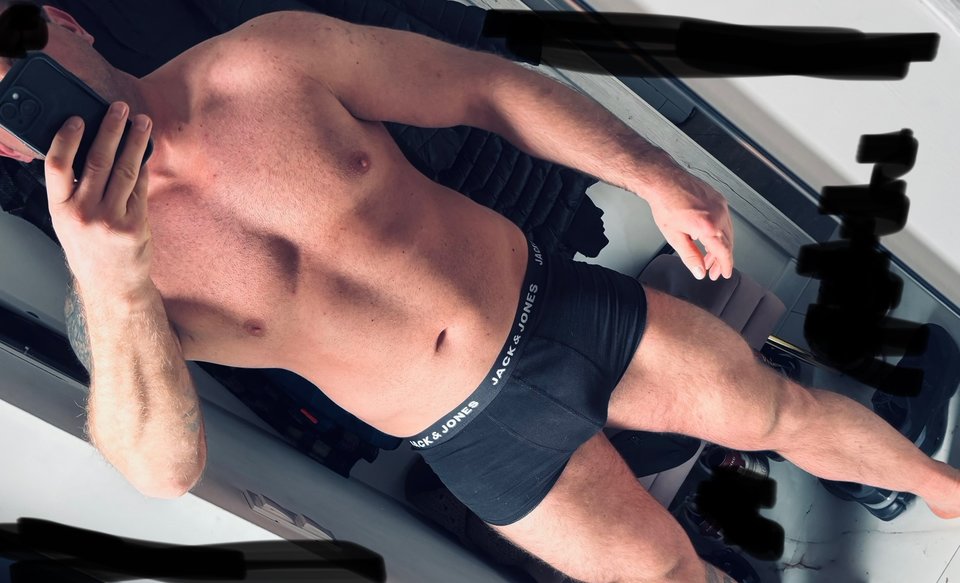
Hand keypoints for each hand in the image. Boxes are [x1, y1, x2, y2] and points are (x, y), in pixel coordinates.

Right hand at [45, 102, 154, 301]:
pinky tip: (146, 153)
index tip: (77, 119)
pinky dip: (143, 167)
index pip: (57, 166)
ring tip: (142, 123)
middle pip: (97, 161)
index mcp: (60, 210)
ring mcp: (111, 219)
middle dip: (111, 130)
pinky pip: (140, 187)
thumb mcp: (67, 223)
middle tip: (120, 109)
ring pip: (124, 170)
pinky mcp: (135, 224)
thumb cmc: (89, 251)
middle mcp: (84, 213)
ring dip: (135, 142)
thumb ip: (73, 191)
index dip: (66, 138)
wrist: (112, 286)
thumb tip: (86, 150)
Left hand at [646, 170, 734, 280]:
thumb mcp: (674, 237)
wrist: (663, 180)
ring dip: (720, 245)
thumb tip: (699, 271)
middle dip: (721, 259)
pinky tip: (708, 237)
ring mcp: (720, 205)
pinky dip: (719, 231)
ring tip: (709, 256)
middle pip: (727, 243)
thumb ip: (690, 256)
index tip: (724, 273)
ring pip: (727, 231)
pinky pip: (724, 219)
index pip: (724, 252)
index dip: (725, 266)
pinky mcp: (718, 198)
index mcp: (708, 226)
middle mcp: (718, 214)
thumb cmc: (666, 204)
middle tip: (714, 270)